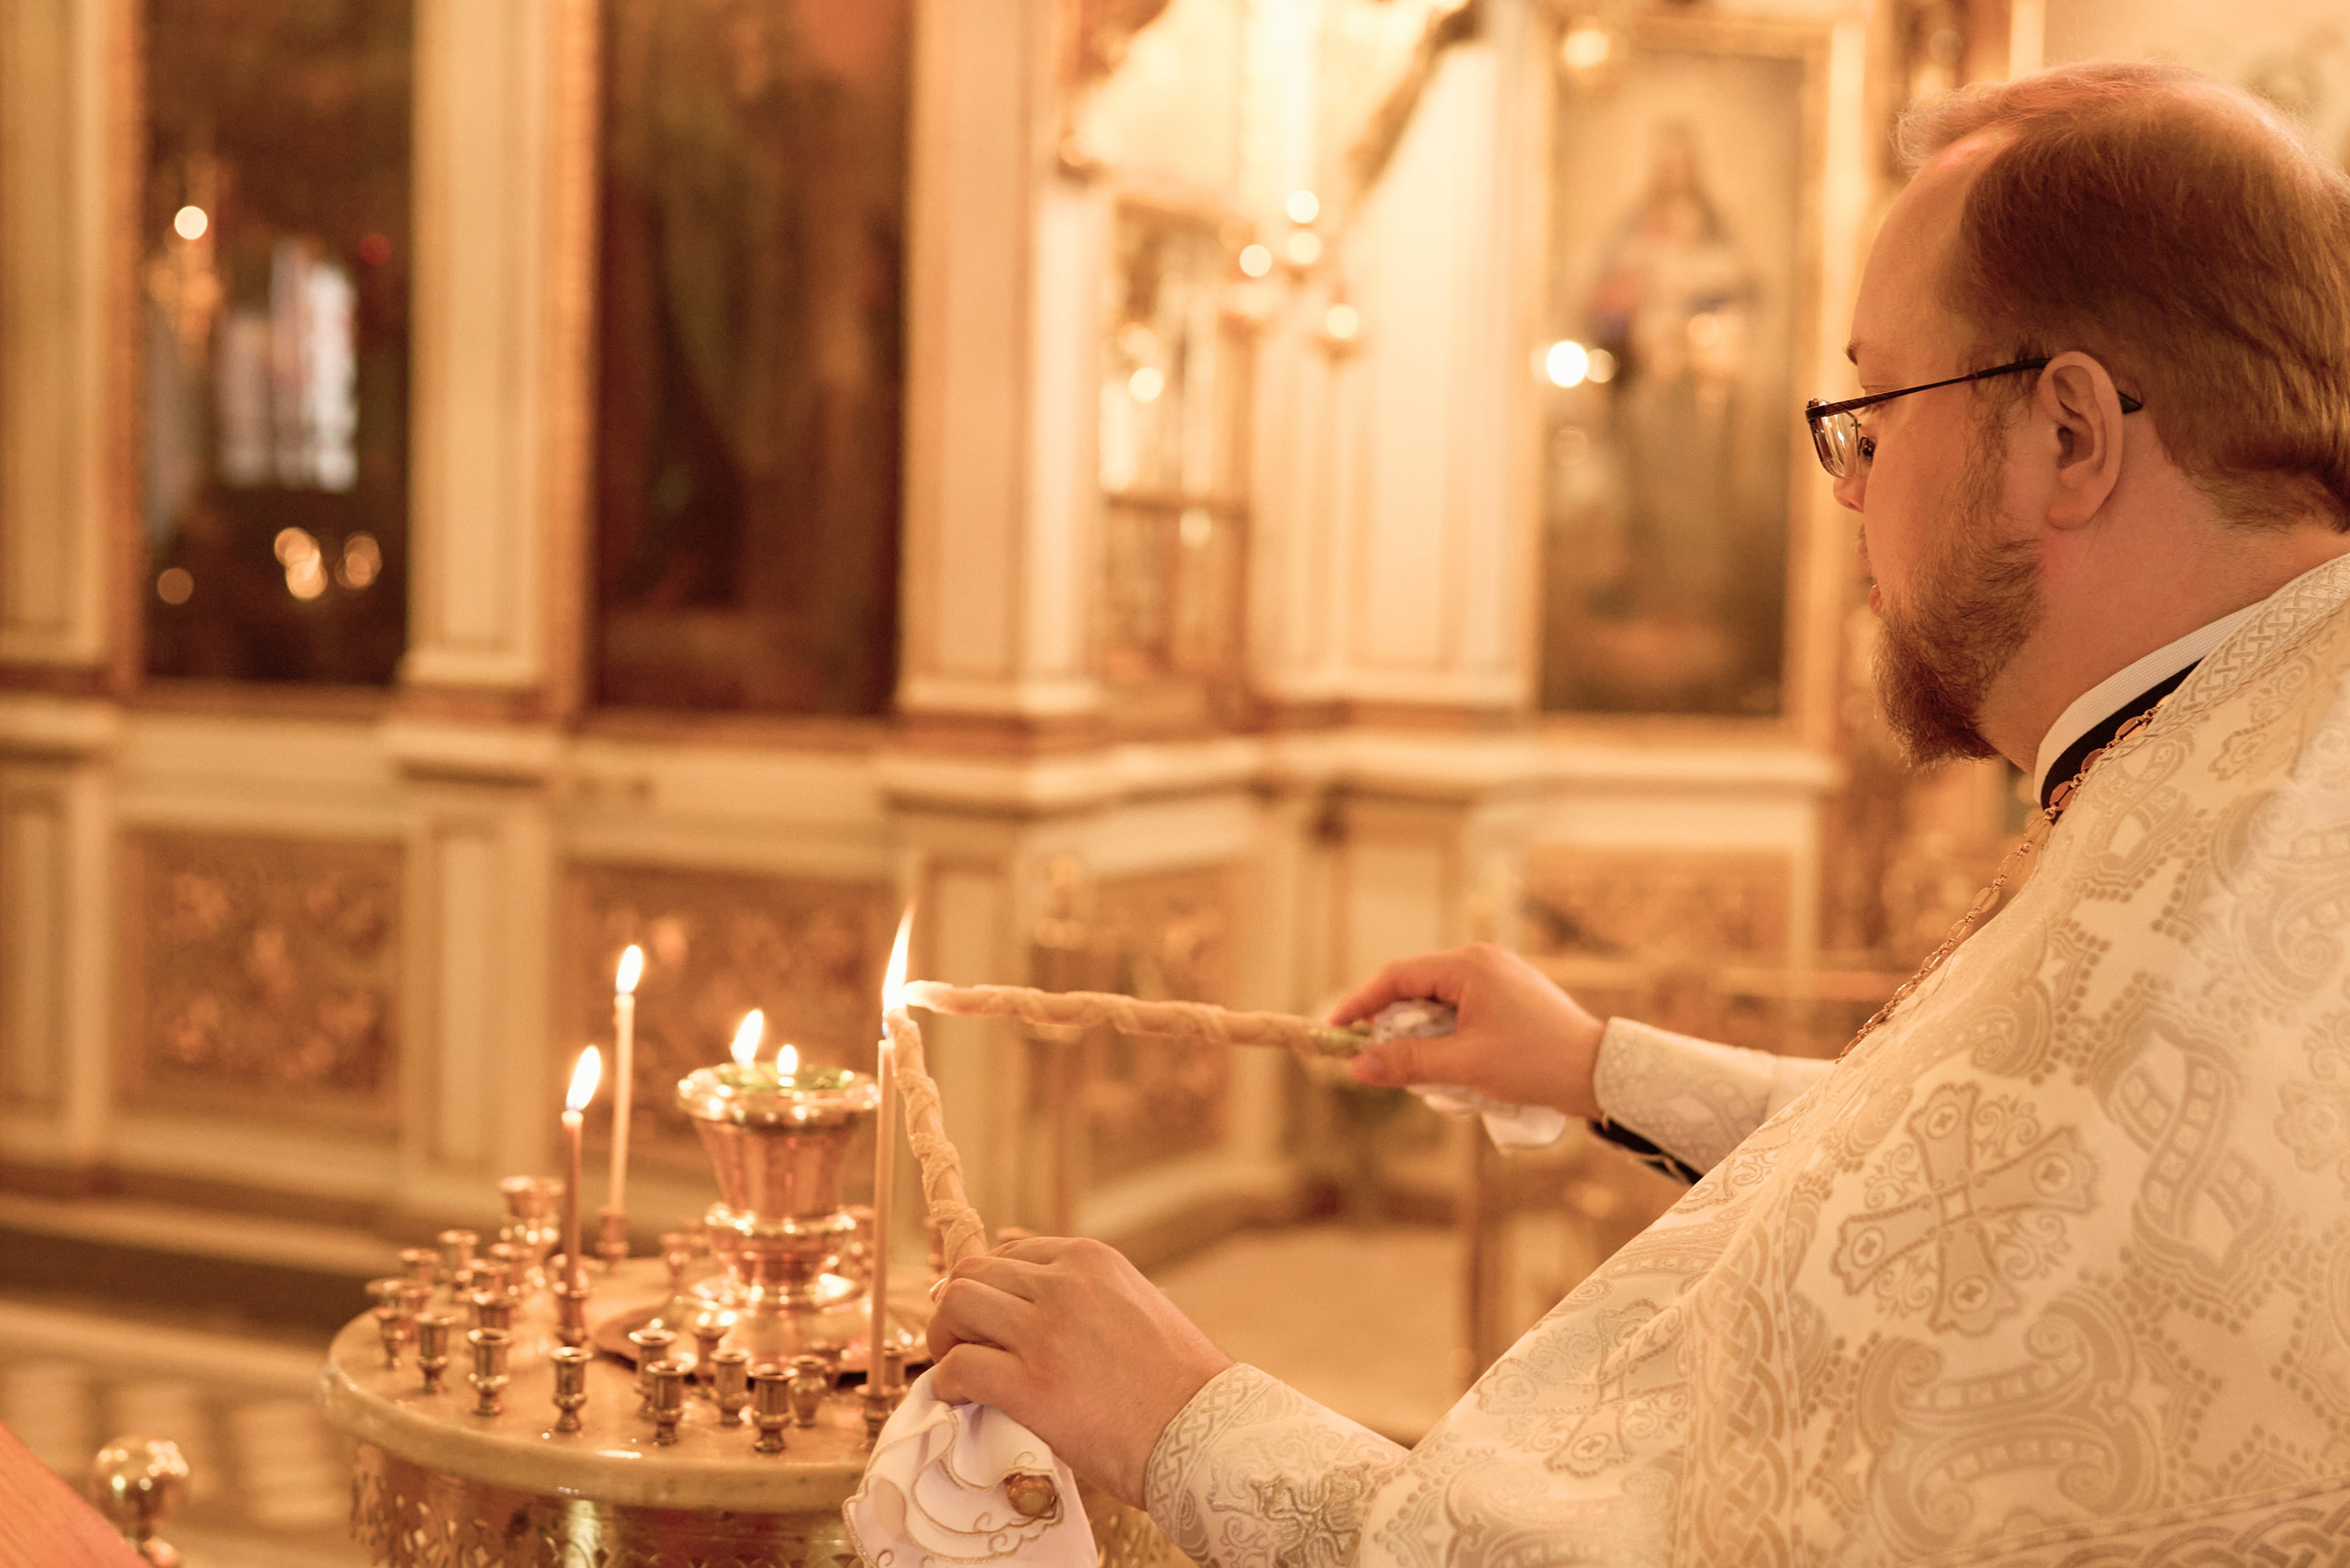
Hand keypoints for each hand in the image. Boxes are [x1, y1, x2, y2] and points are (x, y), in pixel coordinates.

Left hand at [926, 1236, 1232, 1507]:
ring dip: (946, 1338)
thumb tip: (1020, 1279)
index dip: (990, 1289)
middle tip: (963, 1345)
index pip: (1009, 1252)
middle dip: (959, 1309)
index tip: (987, 1321)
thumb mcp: (1134, 1304)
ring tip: (960, 1369)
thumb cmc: (1175, 1381)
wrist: (1206, 1435)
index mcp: (1090, 1259)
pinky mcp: (1031, 1386)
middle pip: (972, 1272)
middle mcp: (1064, 1283)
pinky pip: (959, 1367)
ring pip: (956, 1306)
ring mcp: (1046, 1333)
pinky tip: (962, 1401)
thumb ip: (1081, 1290)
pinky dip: (948, 1384)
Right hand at [1329, 943, 1606, 1119]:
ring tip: (1418, 1070)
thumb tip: (1357, 1066)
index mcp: (1469, 966)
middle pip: (1416, 987)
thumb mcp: (1465, 1065)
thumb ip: (1408, 1062)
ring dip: (1421, 1035)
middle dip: (1391, 1024)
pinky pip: (1461, 1010)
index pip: (1397, 976)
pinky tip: (1449, 1065)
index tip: (1336, 1030)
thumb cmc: (1537, 1062)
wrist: (1602, 1072)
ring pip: (1438, 1002)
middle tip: (1372, 1057)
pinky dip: (1446, 1035)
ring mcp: (1499, 976)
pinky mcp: (1510, 996)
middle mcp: (1482, 961)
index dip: (1361, 1003)